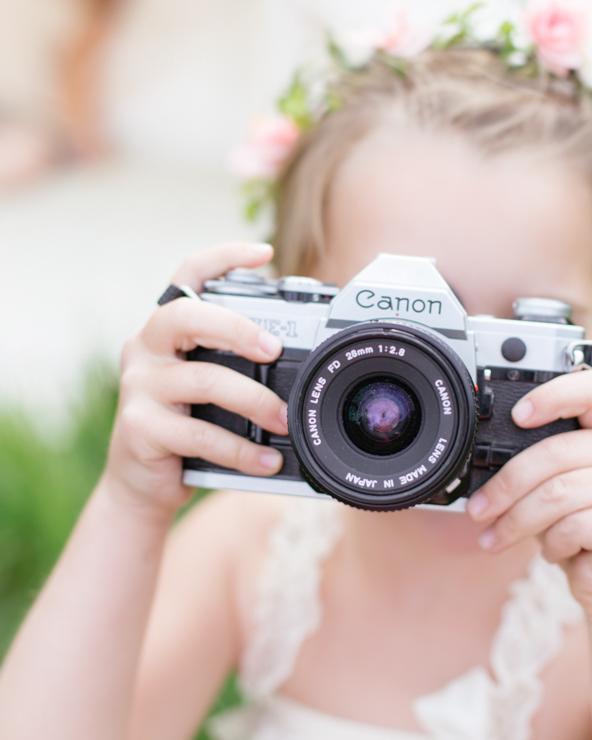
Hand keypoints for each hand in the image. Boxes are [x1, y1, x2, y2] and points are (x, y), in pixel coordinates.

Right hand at [105, 241, 288, 515]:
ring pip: (203, 380)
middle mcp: (146, 348)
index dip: (223, 257)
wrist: (142, 485)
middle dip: (235, 326)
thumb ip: (237, 365)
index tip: (265, 254)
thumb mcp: (210, 388)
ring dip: (253, 400)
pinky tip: (265, 459)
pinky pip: (199, 434)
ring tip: (284, 420)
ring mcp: (139, 387)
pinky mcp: (139, 428)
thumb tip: (305, 356)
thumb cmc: (187, 427)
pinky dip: (239, 449)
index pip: (187, 276)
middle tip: (273, 349)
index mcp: (167, 330)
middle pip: (185, 315)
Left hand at [466, 368, 591, 619]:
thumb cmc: (579, 528)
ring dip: (516, 522)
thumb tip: (482, 469)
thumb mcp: (556, 488)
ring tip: (495, 539)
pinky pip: (575, 526)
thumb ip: (537, 466)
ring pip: (559, 494)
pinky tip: (551, 552)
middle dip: (506, 486)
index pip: (591, 389)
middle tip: (478, 510)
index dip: (552, 397)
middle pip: (555, 453)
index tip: (517, 415)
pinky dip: (551, 544)